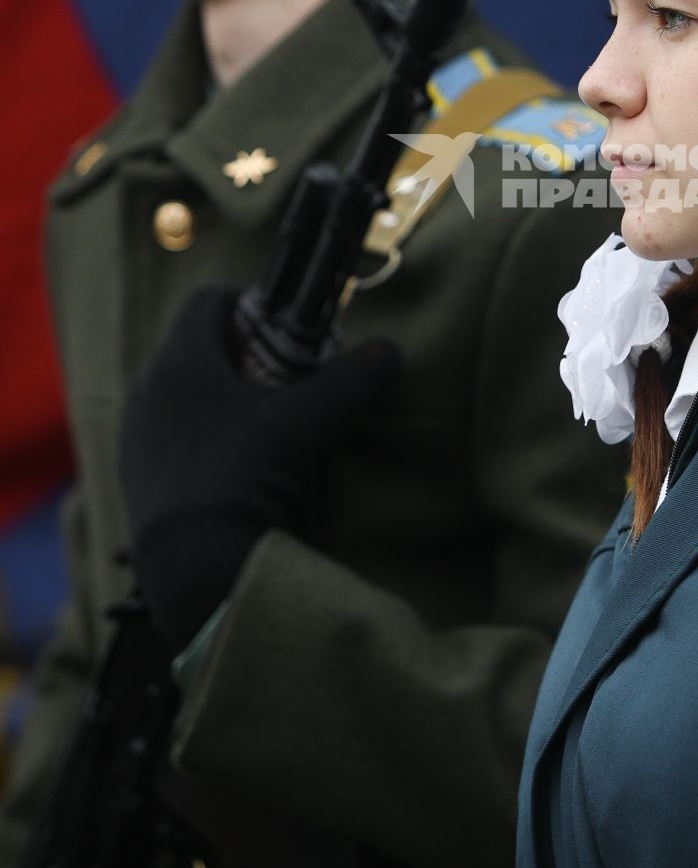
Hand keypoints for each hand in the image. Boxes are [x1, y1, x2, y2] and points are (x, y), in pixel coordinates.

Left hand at [120, 286, 399, 650]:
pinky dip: (204, 435)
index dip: (249, 305)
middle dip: (244, 357)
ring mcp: (137, 436)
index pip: (207, 303)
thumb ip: (348, 381)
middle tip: (284, 380)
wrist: (194, 565)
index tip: (283, 330)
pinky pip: (171, 434)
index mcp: (180, 364)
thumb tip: (391, 352)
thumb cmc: (245, 474)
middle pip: (198, 349)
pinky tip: (236, 466)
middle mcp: (147, 391)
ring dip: (224, 398)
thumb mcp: (305, 422)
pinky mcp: (135, 477)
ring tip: (264, 427)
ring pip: (183, 394)